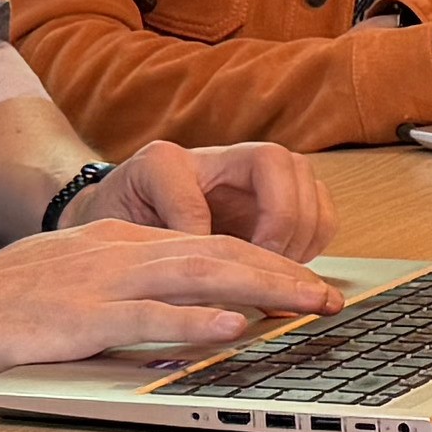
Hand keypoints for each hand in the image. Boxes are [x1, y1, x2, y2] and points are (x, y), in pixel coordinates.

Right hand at [0, 214, 335, 386]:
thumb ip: (115, 291)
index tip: (306, 282)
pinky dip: (195, 320)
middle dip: (280, 272)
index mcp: (111, 242)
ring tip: (307, 303)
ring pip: (194, 275)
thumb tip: (171, 310)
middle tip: (331, 295)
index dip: (263, 262)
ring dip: (260, 288)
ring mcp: (93, 284)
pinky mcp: (73, 320)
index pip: (204, 245)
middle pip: (214, 252)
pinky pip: (145, 318)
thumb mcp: (61, 285)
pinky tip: (235, 325)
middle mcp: (111, 252)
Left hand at [70, 138, 334, 257]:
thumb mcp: (114, 235)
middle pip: (274, 160)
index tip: (196, 262)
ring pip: (304, 178)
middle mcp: (213, 160)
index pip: (190, 182)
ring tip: (279, 272)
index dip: (197, 223)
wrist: (122, 220)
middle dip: (280, 217)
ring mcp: (248, 177)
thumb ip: (147, 247)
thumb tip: (197, 270)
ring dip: (303, 230)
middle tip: (264, 262)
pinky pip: (317, 207)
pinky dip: (314, 240)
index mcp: (163, 164)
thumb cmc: (119, 226)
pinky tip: (288, 271)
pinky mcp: (272, 200)